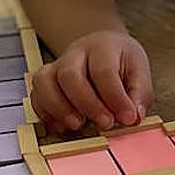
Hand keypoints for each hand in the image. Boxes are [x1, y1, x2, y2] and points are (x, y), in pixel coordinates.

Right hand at [31, 30, 152, 132]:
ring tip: (78, 125)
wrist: (101, 48)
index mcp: (102, 47)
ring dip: (59, 108)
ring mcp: (55, 66)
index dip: (115, 97)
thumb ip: (139, 94)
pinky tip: (64, 126)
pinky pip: (36, 97)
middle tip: (105, 124)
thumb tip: (133, 117)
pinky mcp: (44, 82)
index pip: (104, 71)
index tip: (128, 119)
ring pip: (44, 82)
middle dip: (87, 104)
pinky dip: (46, 114)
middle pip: (70, 75)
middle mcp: (74, 54)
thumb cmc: (120, 63)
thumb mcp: (139, 72)